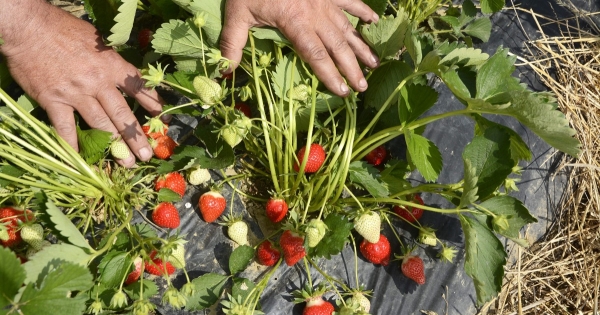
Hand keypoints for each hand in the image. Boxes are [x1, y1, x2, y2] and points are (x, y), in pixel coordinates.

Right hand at [0, 0, 164, 166]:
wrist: (29, 27)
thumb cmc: (63, 28)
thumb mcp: (97, 39)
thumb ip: (111, 60)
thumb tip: (124, 75)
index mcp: (111, 65)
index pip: (138, 88)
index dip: (152, 103)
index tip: (162, 118)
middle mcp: (98, 82)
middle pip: (122, 114)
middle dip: (136, 137)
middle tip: (147, 155)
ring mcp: (76, 94)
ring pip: (100, 124)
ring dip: (114, 146)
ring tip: (126, 162)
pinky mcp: (54, 100)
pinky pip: (66, 127)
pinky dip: (72, 144)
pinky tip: (80, 158)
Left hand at [220, 0, 379, 96]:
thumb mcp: (236, 15)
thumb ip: (232, 45)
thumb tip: (223, 73)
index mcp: (295, 22)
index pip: (316, 55)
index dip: (330, 75)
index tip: (341, 92)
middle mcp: (314, 13)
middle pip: (337, 46)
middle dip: (351, 68)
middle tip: (362, 87)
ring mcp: (324, 1)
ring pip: (346, 27)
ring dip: (361, 47)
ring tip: (374, 65)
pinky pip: (349, 1)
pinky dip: (362, 11)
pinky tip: (374, 22)